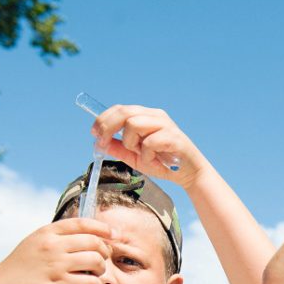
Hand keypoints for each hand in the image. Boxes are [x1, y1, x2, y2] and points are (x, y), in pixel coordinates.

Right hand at [0, 218, 112, 283]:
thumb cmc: (22, 267)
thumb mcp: (35, 243)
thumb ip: (58, 237)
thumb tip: (91, 236)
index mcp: (47, 232)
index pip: (82, 223)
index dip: (103, 228)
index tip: (114, 234)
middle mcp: (52, 245)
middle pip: (94, 242)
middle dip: (105, 250)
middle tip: (104, 259)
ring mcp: (56, 265)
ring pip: (96, 260)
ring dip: (102, 268)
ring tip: (96, 273)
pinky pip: (91, 281)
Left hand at [90, 105, 209, 188]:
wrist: (189, 174)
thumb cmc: (163, 163)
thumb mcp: (135, 157)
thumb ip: (118, 149)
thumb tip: (99, 143)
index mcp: (146, 116)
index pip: (120, 109)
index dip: (103, 120)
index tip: (94, 133)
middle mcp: (155, 116)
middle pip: (124, 112)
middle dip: (107, 127)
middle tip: (102, 142)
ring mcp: (166, 125)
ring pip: (134, 124)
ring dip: (131, 142)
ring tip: (141, 154)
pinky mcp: (174, 137)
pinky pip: (149, 142)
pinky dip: (147, 154)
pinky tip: (154, 160)